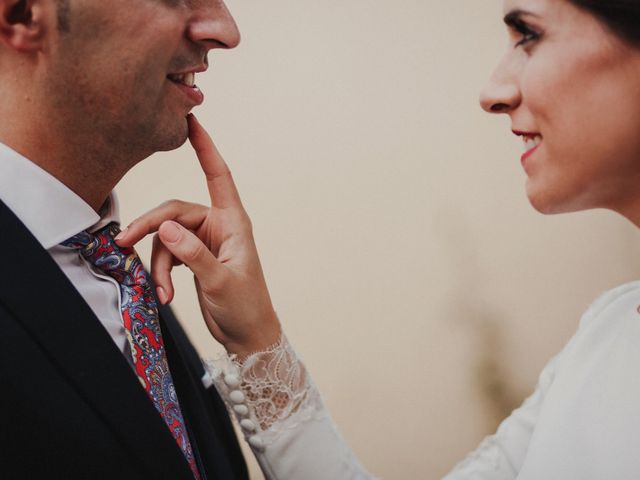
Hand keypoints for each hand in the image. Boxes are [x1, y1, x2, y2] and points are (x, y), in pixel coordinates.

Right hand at [116, 114, 280, 357]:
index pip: (218, 176)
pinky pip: (167, 253)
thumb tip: (165, 228)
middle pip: (174, 212)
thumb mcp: (220, 280)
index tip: (192, 121)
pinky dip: (162, 271)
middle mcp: (218, 226)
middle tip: (124, 244)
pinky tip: (165, 293)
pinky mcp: (194, 257)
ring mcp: (204, 241)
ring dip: (158, 264)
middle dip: (150, 229)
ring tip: (162, 291)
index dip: (205, 148)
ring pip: (166, 237)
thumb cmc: (246, 305)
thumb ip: (193, 254)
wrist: (248, 334)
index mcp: (233, 222)